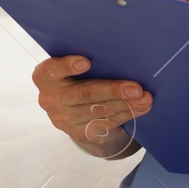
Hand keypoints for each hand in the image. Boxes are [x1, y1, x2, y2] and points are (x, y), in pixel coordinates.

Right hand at [32, 55, 149, 158]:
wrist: (72, 110)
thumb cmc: (76, 78)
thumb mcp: (72, 68)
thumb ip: (85, 62)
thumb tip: (117, 55)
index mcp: (44, 77)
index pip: (51, 70)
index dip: (67, 66)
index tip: (87, 62)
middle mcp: (50, 99)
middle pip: (83, 93)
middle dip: (112, 90)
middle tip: (135, 88)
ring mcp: (63, 119)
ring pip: (98, 110)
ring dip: (125, 104)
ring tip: (144, 98)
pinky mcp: (78, 133)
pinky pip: (105, 123)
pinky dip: (126, 114)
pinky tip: (140, 108)